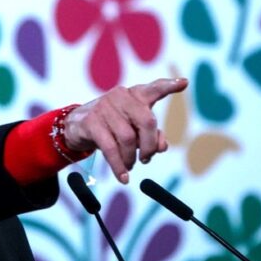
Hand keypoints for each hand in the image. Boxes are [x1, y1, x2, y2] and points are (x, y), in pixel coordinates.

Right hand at [62, 78, 187, 183]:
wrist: (76, 126)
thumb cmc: (111, 126)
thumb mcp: (133, 129)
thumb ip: (151, 136)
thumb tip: (162, 146)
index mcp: (134, 95)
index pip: (154, 89)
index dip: (169, 86)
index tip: (184, 83)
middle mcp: (120, 96)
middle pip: (147, 121)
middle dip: (149, 146)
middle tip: (146, 159)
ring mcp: (104, 107)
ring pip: (128, 138)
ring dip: (131, 158)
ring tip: (130, 166)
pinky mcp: (91, 122)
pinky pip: (110, 148)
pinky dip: (119, 166)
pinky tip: (123, 177)